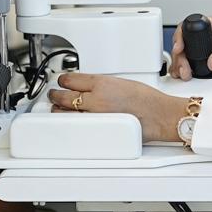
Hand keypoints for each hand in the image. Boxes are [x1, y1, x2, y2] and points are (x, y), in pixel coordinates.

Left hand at [47, 73, 187, 142]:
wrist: (159, 115)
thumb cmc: (147, 100)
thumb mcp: (121, 82)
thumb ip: (101, 85)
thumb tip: (87, 88)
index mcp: (102, 83)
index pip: (72, 79)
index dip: (63, 80)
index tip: (61, 80)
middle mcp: (96, 99)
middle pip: (64, 96)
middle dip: (55, 95)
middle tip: (52, 94)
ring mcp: (95, 117)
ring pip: (65, 113)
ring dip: (59, 110)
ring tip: (58, 108)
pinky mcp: (98, 132)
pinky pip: (77, 127)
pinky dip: (71, 124)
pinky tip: (69, 122)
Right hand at [170, 15, 211, 81]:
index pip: (190, 27)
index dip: (181, 37)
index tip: (180, 48)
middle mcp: (206, 36)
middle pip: (184, 42)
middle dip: (180, 56)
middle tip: (184, 69)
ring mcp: (204, 48)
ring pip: (184, 54)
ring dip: (180, 64)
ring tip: (184, 74)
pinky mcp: (204, 60)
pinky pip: (190, 63)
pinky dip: (185, 70)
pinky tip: (185, 76)